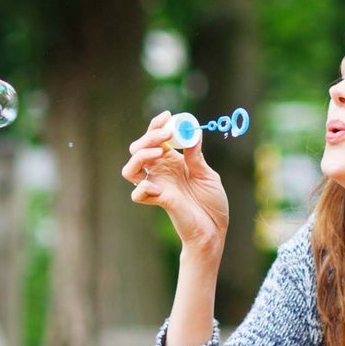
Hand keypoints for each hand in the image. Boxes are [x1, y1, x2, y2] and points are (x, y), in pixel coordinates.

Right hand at [120, 110, 228, 254]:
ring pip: (129, 170)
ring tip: (158, 153)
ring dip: (140, 157)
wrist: (215, 229)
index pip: (155, 138)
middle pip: (138, 149)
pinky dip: (143, 187)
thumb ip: (196, 156)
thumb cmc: (211, 202)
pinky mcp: (158, 201)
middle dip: (149, 137)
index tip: (167, 116)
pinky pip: (137, 194)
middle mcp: (160, 172)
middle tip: (166, 136)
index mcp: (171, 161)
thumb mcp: (207, 174)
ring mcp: (156, 186)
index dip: (156, 125)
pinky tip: (157, 188)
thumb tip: (192, 132)